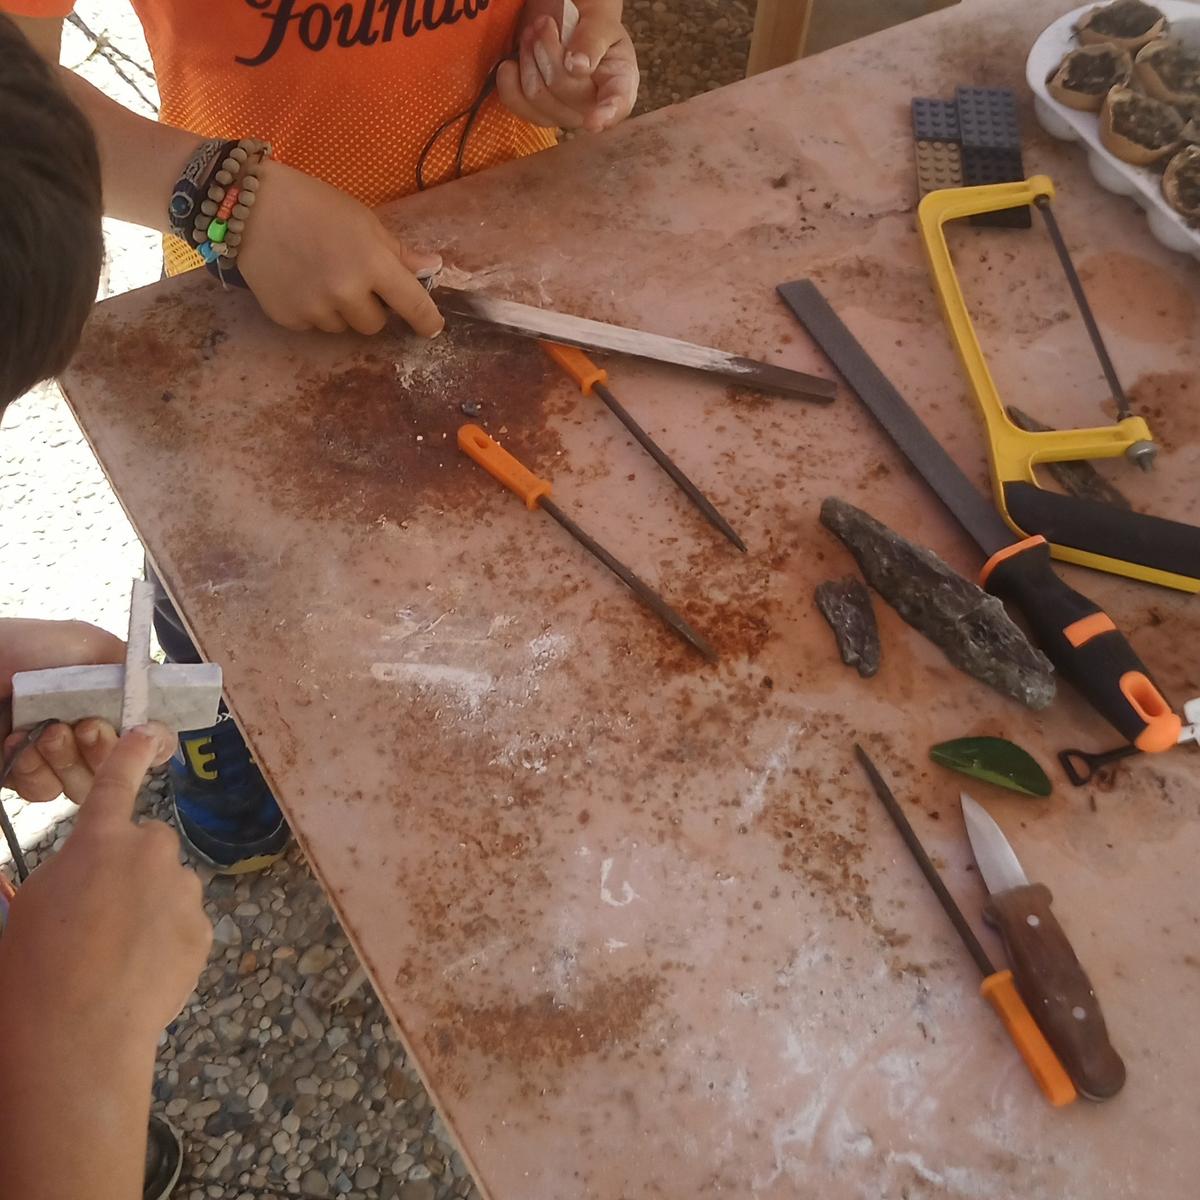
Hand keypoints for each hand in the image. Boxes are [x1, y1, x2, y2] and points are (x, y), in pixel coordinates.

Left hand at [0, 618, 169, 804]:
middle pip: (120, 767)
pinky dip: (32, 771)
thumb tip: (163, 693)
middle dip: (102, 748)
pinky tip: (14, 745)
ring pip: (84, 784)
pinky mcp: (21, 777)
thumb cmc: (16, 649)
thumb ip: (130, 666)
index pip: (151, 736)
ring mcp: (53, 757)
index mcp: (105, 699)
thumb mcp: (83, 642)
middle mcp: (85, 731)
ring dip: (65, 759)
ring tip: (40, 733)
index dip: (153, 741)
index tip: (141, 732)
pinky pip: (45, 793)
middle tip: (81, 726)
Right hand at [0, 726, 210, 1042]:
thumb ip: (75, 869)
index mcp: (99, 841)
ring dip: (151, 906)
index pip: (116, 784)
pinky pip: (185, 923)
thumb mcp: (36, 903)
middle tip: (101, 914)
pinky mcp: (203, 928)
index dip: (129, 756)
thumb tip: (98, 868)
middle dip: (133, 867)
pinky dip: (168, 940)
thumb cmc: (34, 969)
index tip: (145, 732)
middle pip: (149, 844)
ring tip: (116, 955)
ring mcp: (182, 890)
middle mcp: (149, 852)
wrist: (77, 1034)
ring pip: (169, 885)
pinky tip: (140, 974)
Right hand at [236, 159, 445, 336]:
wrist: (249, 204)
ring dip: (340, 310)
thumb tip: (432, 268)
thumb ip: (398, 252)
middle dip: (370, 308)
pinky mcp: (289, 318)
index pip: (413, 306)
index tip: (432, 328)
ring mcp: (316, 309)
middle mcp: (347, 292)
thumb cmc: (313, 205)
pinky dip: (311, 310)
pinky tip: (297, 281)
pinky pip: (313, 326)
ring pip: (343, 328)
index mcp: (373, 264)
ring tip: (319, 276)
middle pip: (375, 325)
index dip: (427, 320)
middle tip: (352, 279)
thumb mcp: (363, 221)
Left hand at [498, 0, 638, 132]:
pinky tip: (512, 63)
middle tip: (545, 23)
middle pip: (563, 89)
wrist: (569, 25)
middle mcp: (594, 105)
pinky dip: (509, 79)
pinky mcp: (540, 114)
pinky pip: (517, 104)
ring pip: (537, 94)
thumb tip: (578, 66)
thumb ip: (592, 40)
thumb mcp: (599, 22)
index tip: (594, 122)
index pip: (618, 103)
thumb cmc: (589, 25)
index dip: (607, 114)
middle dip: (548, 48)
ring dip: (529, 56)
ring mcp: (565, 114)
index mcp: (619, 82)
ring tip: (534, 33)